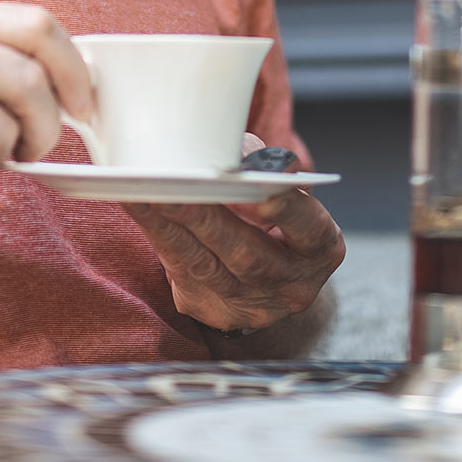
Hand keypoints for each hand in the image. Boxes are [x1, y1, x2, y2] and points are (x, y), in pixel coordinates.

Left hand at [123, 134, 345, 331]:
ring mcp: (252, 306)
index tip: (263, 190)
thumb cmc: (274, 215)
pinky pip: (181, 274)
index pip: (309, 229)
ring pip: (206, 266)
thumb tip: (233, 150)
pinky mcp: (213, 311)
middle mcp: (291, 285)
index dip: (288, 211)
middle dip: (207, 217)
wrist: (267, 276)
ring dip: (171, 227)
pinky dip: (160, 237)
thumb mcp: (287, 194)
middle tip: (176, 184)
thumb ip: (266, 169)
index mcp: (321, 248)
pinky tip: (139, 210)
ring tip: (143, 194)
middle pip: (247, 253)